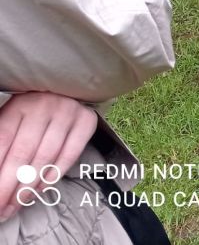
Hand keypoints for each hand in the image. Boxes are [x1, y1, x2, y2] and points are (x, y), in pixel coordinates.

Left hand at [0, 93, 96, 220]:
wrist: (68, 92)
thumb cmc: (32, 112)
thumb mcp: (11, 120)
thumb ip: (2, 145)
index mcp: (19, 105)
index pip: (3, 143)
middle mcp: (44, 106)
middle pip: (22, 154)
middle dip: (9, 186)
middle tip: (2, 209)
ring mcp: (67, 113)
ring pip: (45, 157)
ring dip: (29, 187)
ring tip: (17, 203)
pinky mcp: (86, 121)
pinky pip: (69, 155)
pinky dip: (53, 176)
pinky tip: (40, 189)